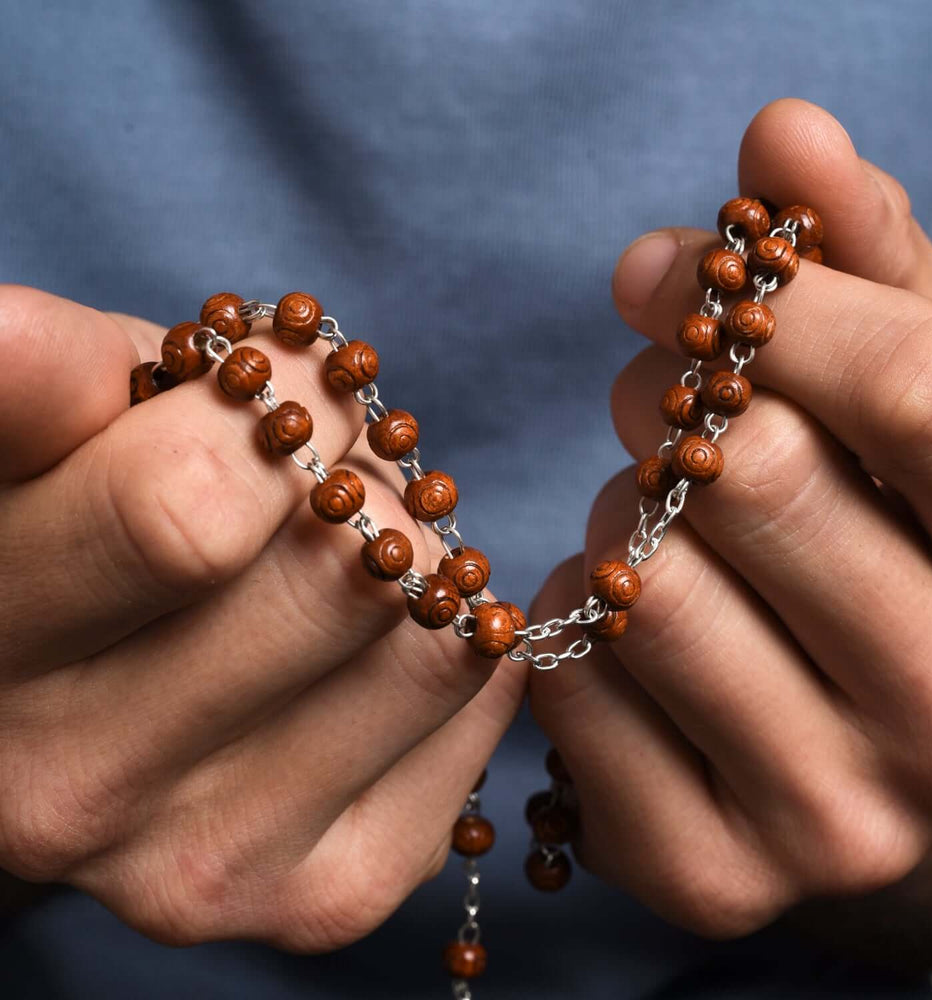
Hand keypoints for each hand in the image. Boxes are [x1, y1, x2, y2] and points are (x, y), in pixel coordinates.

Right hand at [0, 293, 522, 949]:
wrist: (108, 708)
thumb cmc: (83, 535)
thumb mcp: (52, 436)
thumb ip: (66, 377)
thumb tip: (238, 352)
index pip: (184, 512)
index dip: (284, 410)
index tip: (295, 384)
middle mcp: (64, 783)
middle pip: (333, 582)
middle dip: (365, 485)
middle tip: (334, 476)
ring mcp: (193, 861)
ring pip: (425, 644)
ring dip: (422, 561)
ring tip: (360, 554)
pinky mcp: (313, 898)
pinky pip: (474, 711)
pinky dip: (466, 642)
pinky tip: (396, 633)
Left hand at [528, 98, 931, 944]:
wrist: (858, 733)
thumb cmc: (880, 545)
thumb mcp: (905, 407)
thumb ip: (862, 263)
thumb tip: (786, 131)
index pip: (918, 389)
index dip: (769, 295)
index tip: (664, 268)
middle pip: (758, 481)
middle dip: (667, 404)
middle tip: (655, 402)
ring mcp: (840, 822)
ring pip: (645, 588)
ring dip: (617, 520)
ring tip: (652, 527)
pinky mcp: (709, 875)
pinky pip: (568, 687)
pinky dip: (567, 624)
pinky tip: (618, 627)